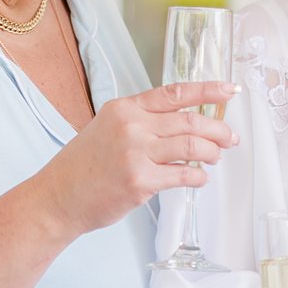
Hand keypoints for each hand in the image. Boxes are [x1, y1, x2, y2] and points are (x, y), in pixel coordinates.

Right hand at [39, 82, 240, 233]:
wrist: (58, 197)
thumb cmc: (83, 167)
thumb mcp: (107, 128)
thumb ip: (141, 122)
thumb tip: (183, 125)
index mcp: (124, 108)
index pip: (175, 93)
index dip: (208, 90)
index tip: (229, 90)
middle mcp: (131, 126)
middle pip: (189, 120)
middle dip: (217, 129)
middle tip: (230, 137)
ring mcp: (135, 153)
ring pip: (191, 146)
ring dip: (211, 152)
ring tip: (216, 157)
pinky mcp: (140, 181)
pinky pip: (182, 175)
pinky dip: (198, 177)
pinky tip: (200, 178)